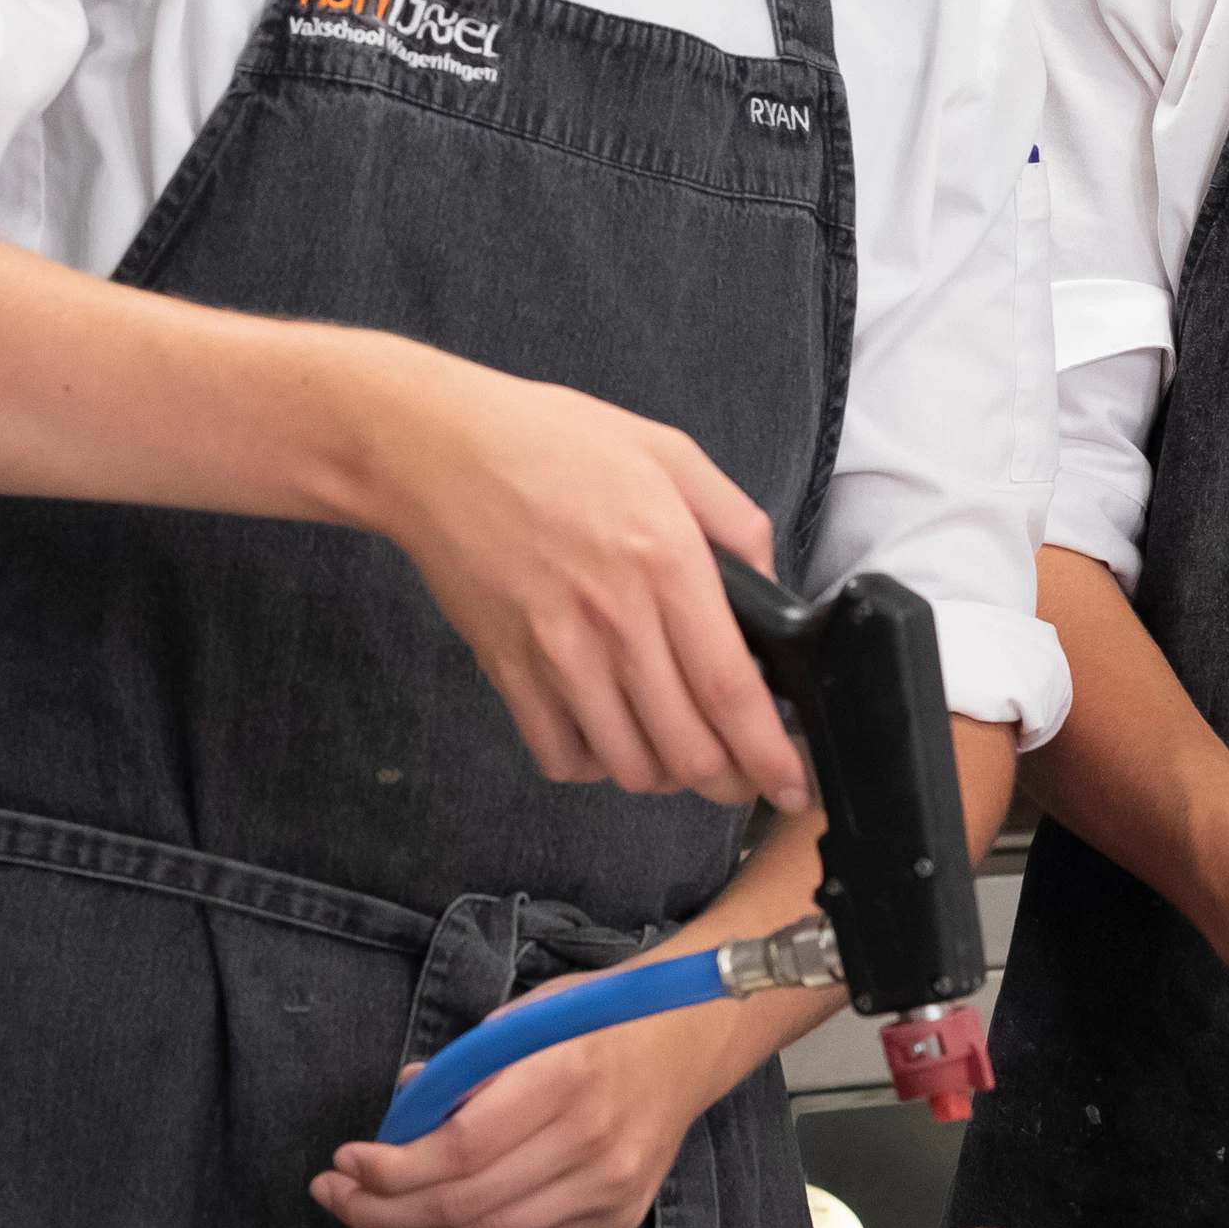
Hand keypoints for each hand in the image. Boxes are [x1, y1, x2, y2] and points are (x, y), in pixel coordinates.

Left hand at [309, 986, 731, 1227]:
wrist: (690, 1039)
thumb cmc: (600, 1017)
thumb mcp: (529, 1015)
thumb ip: (463, 1067)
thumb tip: (399, 1113)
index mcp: (565, 1076)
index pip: (461, 1148)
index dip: (393, 1168)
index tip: (344, 1162)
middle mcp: (591, 1141)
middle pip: (467, 1204)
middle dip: (383, 1215)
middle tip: (331, 1208)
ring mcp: (607, 1189)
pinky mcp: (613, 1221)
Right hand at [353, 346, 804, 811]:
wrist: (437, 449)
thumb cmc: (552, 442)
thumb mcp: (669, 453)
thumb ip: (736, 522)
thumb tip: (771, 591)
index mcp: (667, 561)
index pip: (730, 690)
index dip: (768, 754)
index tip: (791, 785)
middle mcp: (615, 618)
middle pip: (686, 746)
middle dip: (729, 779)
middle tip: (744, 774)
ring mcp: (555, 651)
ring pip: (628, 765)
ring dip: (665, 776)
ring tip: (679, 752)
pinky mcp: (508, 669)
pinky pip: (560, 755)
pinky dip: (595, 764)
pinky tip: (611, 734)